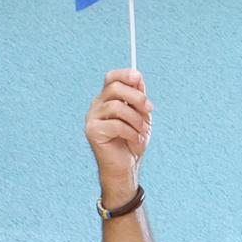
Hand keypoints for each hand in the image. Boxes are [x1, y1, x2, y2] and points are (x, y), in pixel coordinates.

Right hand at [85, 70, 150, 196]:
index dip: (124, 75)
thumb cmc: (133, 142)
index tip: (139, 78)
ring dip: (136, 120)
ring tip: (141, 132)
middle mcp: (97, 105)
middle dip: (136, 97)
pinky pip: (116, 125)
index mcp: (108, 99)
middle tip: (149, 110)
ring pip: (117, 107)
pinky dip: (131, 133)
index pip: (111, 78)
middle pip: (114, 88)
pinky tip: (135, 140)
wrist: (126, 167)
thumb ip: (138, 98)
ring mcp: (92, 117)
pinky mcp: (92, 131)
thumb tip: (138, 77)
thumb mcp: (141, 117)